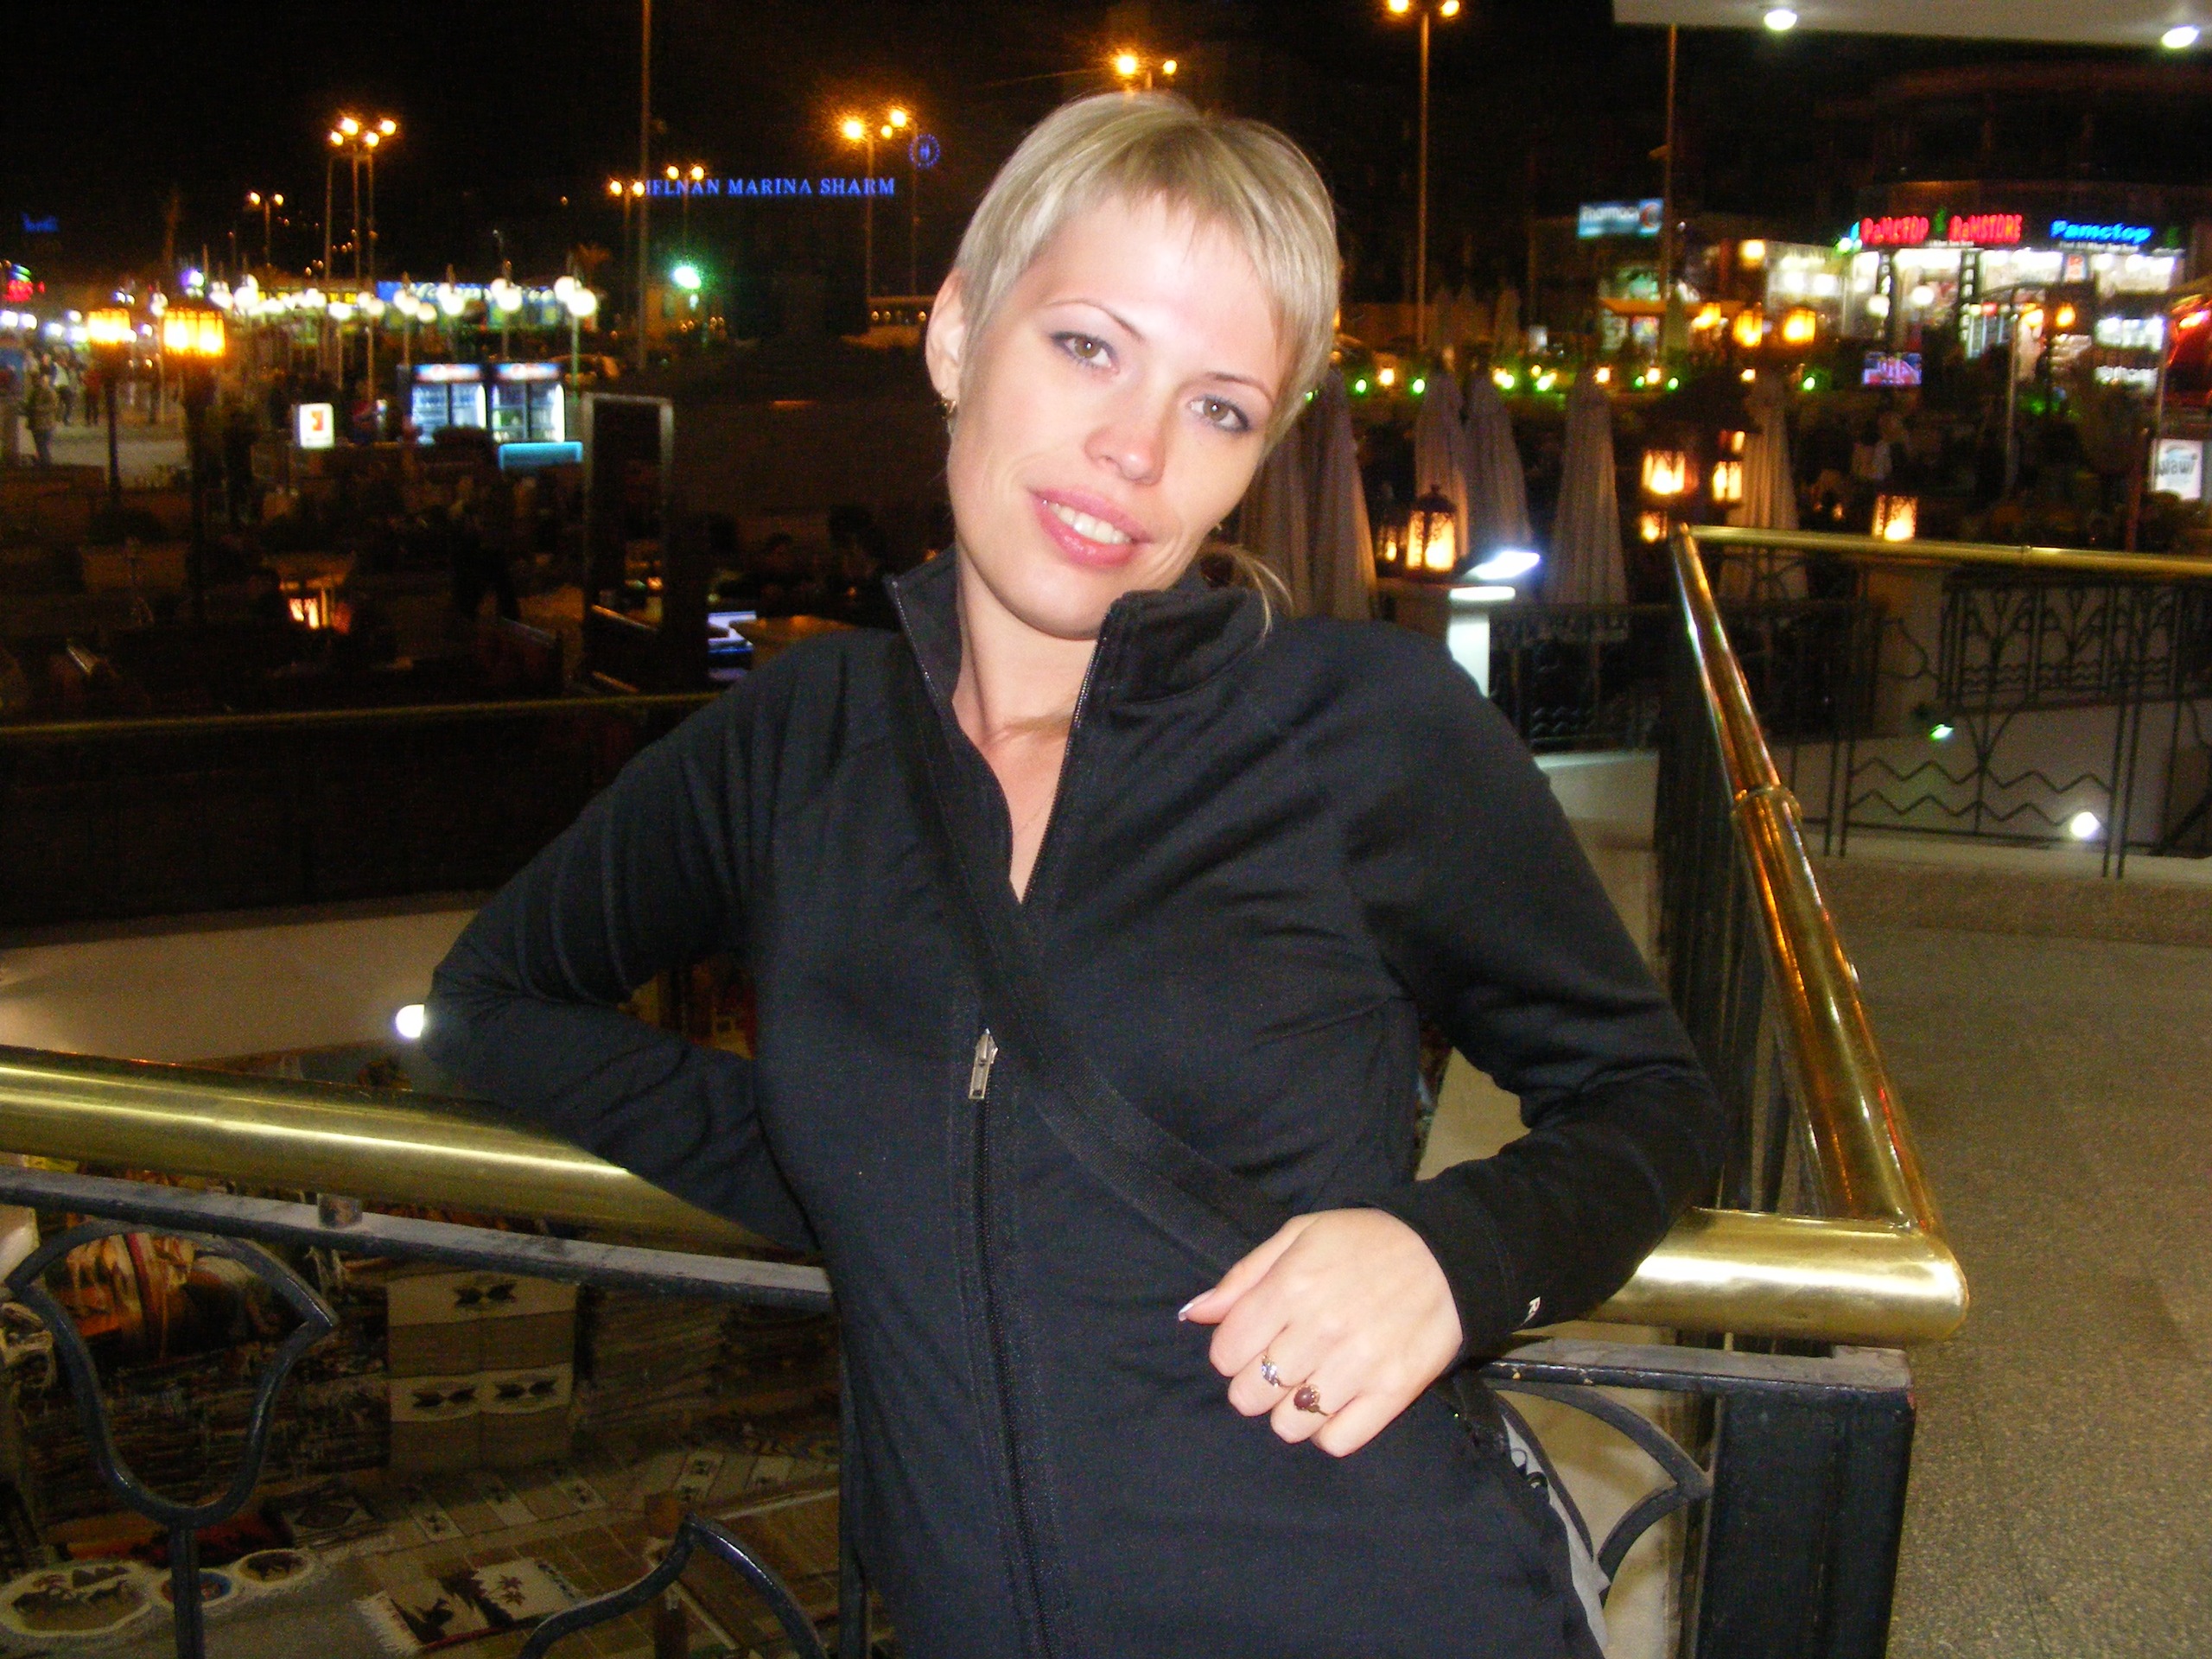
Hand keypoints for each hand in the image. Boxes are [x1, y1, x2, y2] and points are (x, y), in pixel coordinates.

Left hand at [1179, 1209, 1461, 1456]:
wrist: (1448, 1255)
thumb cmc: (1366, 1242)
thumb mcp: (1300, 1235)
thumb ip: (1243, 1276)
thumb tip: (1194, 1314)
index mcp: (1292, 1286)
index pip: (1227, 1352)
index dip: (1231, 1353)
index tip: (1250, 1344)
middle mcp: (1320, 1330)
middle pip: (1250, 1394)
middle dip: (1253, 1384)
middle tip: (1277, 1367)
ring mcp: (1357, 1366)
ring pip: (1288, 1424)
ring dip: (1288, 1411)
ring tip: (1306, 1385)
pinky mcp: (1393, 1393)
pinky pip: (1336, 1440)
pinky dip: (1326, 1431)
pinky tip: (1333, 1404)